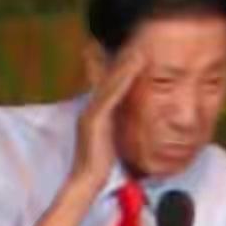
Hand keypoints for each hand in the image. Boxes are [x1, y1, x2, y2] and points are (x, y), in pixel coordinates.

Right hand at [72, 45, 145, 193]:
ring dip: (124, 64)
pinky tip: (135, 66)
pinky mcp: (95, 119)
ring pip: (109, 83)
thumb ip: (118, 132)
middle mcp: (90, 110)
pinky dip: (123, 78)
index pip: (105, 86)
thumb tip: (128, 130)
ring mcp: (91, 113)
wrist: (87, 183)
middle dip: (118, 60)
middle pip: (104, 79)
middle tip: (132, 42)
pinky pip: (112, 94)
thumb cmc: (100, 169)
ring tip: (138, 49)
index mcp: (95, 115)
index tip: (127, 54)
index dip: (114, 69)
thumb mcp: (112, 144)